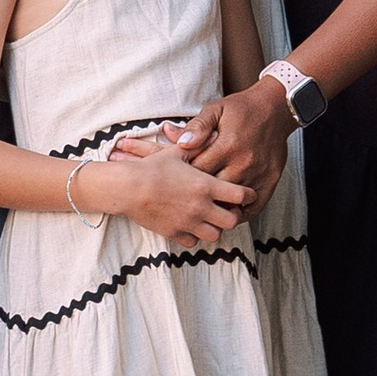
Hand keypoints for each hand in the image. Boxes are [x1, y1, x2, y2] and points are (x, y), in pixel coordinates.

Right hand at [110, 148, 253, 246]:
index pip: (240, 195)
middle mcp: (201, 207)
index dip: (248, 195)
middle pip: (232, 221)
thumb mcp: (177, 152)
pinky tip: (191, 224)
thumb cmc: (153, 167)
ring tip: (210, 218)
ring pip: (215, 235)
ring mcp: (188, 222)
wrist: (128, 187)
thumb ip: (200, 144)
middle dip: (234, 215)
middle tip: (229, 209)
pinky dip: (195, 235)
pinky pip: (194, 242)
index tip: (247, 194)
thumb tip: (217, 134)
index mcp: (206, 185)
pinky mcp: (175, 233)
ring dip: (215, 227)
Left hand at [178, 78, 290, 214]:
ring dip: (217, 206)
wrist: (276, 109)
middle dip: (199, 194)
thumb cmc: (243, 109)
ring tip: (206, 207)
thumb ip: (195, 127)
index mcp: (227, 145)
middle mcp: (242, 163)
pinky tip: (229, 210)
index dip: (185, 177)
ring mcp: (257, 175)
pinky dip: (239, 213)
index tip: (179, 179)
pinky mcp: (269, 183)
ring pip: (231, 203)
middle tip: (189, 196)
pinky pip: (252, 209)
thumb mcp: (216, 110)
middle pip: (212, 191)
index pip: (197, 172)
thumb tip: (175, 138)